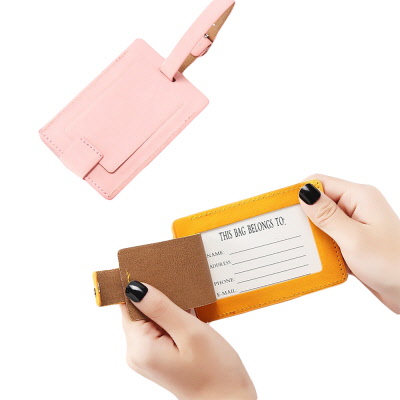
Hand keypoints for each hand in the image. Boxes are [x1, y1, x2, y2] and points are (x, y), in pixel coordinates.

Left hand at [120, 281, 256, 399]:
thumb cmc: (215, 372)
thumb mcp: (190, 332)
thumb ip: (161, 307)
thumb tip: (135, 286)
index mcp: (140, 347)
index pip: (128, 304)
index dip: (138, 283)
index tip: (153, 264)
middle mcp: (138, 352)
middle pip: (138, 310)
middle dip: (156, 292)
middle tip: (177, 275)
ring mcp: (148, 356)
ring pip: (150, 317)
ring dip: (166, 303)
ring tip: (187, 294)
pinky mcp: (159, 356)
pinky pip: (159, 327)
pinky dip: (171, 315)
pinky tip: (188, 309)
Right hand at [299, 174, 399, 312]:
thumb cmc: (393, 264)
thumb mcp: (354, 239)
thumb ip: (326, 215)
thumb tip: (304, 193)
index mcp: (359, 197)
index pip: (320, 183)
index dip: (299, 193)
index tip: (281, 209)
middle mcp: (356, 207)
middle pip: (319, 202)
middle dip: (303, 216)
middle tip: (288, 232)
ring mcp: (355, 224)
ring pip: (322, 222)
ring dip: (311, 234)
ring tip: (301, 248)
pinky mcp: (353, 241)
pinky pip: (329, 237)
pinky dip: (320, 246)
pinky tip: (315, 257)